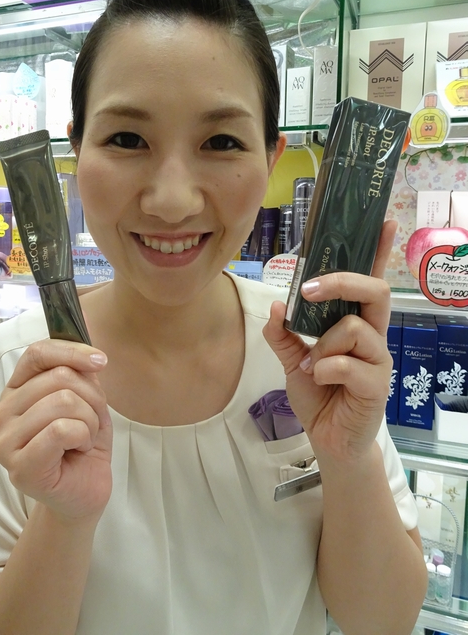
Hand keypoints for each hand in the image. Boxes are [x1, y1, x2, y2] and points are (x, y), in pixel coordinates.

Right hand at [0, 340, 112, 522]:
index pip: (37, 354)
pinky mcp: (19, 466)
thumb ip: (81, 376)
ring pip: (62, 401)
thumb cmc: (82, 443)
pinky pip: (61, 429)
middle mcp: (1, 413)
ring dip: (89, 420)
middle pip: (59, 377)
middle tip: (91, 422)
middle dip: (91, 397)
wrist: (84, 491)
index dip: (72, 351)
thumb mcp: (87, 400)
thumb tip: (91, 358)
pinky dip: (82, 436)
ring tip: (83, 438)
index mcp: (15, 391)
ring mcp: (5, 441)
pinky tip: (77, 450)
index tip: (101, 361)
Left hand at [263, 221, 395, 463]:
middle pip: (375, 290)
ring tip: (309, 364)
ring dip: (322, 344)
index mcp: (355, 322)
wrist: (328, 440)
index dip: (378, 250)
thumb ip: (282, 333)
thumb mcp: (290, 359)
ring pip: (356, 327)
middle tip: (309, 290)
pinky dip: (323, 368)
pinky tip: (316, 379)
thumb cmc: (318, 393)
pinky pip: (348, 364)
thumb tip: (277, 305)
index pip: (370, 280)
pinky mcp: (376, 385)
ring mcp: (378, 360)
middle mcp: (373, 335)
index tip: (383, 221)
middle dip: (341, 282)